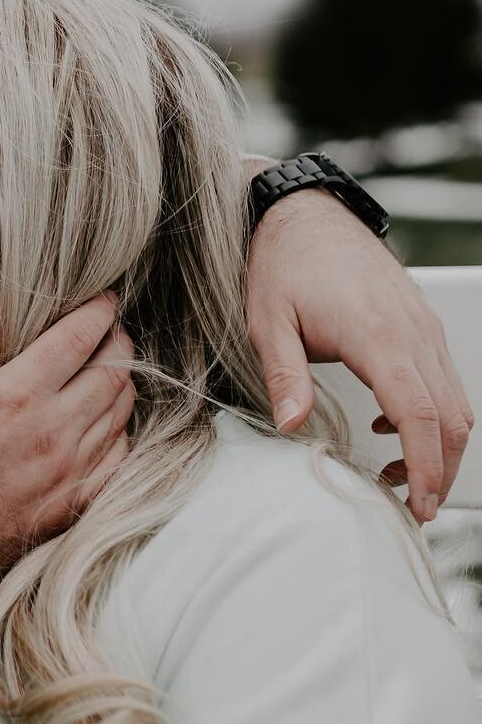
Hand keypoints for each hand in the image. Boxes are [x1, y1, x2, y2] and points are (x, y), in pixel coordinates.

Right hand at [0, 268, 134, 595]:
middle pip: (113, 372)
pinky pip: (117, 463)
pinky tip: (104, 428)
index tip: (102, 298)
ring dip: (120, 387)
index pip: (81, 338)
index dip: (99, 311)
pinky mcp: (67, 507)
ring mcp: (65, 473)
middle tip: (109, 331)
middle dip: (117, 343)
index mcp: (13, 395)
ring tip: (108, 372)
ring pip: (121, 415)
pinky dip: (118, 437)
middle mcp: (51, 432)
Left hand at [246, 190, 473, 520]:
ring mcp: (422, 326)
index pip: (420, 414)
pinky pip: (443, 378)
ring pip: (456, 399)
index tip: (420, 504)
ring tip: (402, 480)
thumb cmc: (280, 265)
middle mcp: (413, 331)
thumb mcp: (267, 322)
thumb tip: (292, 426)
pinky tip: (392, 431)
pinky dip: (433, 415)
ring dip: (440, 445)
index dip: (427, 465)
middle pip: (452, 415)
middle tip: (415, 510)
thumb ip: (285, 376)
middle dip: (442, 469)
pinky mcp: (419, 323)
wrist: (302, 213)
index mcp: (378, 334)